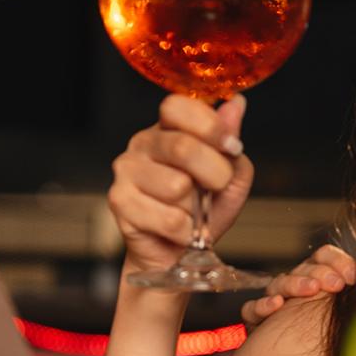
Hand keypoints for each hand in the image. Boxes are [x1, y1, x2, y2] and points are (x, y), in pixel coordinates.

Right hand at [109, 95, 252, 274]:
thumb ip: (231, 141)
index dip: (210, 126)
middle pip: (182, 147)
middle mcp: (143, 143)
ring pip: (176, 186)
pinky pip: (168, 218)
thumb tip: (235, 105)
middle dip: (215, 173)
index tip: (232, 147)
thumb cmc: (204, 209)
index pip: (178, 107)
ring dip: (197, 207)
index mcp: (169, 127)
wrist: (179, 251)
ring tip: (191, 211)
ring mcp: (127, 171)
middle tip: (219, 187)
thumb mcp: (231, 174)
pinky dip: (186, 230)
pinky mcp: (119, 201)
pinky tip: (179, 228)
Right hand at [242, 244, 355, 327]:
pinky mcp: (256, 323)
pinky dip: (262, 305)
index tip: (352, 276)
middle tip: (334, 284)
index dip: (338, 261)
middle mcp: (297, 289)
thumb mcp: (349, 328)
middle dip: (320, 272)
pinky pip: (253, 309)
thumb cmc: (327, 349)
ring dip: (295, 283)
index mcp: (319, 282)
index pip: (324, 256)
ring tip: (310, 290)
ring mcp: (276, 303)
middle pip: (305, 268)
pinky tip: (275, 307)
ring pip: (280, 283)